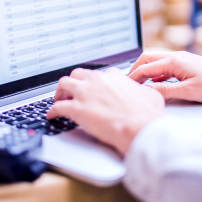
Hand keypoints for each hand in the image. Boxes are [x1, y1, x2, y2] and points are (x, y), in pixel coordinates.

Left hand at [47, 68, 164, 154]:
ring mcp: (85, 93)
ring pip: (64, 84)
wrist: (138, 127)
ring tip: (59, 99)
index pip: (99, 74)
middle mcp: (97, 80)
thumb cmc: (146, 114)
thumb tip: (146, 92)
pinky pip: (58, 107)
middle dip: (74, 82)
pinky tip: (52, 115)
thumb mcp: (150, 95)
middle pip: (78, 74)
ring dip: (60, 92)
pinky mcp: (76, 109)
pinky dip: (53, 111)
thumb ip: (142, 90)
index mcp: (113, 76)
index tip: (93, 88)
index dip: (94, 82)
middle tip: (73, 91)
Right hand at [128, 51, 201, 102]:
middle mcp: (176, 57)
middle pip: (147, 59)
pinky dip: (156, 74)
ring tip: (138, 85)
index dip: (132, 78)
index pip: (145, 68)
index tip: (124, 87)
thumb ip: (165, 91)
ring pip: (156, 62)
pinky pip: (165, 67)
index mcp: (174, 61)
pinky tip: (156, 84)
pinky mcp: (188, 65)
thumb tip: (147, 92)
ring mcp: (182, 60)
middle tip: (127, 83)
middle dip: (135, 70)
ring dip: (145, 71)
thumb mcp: (189, 92)